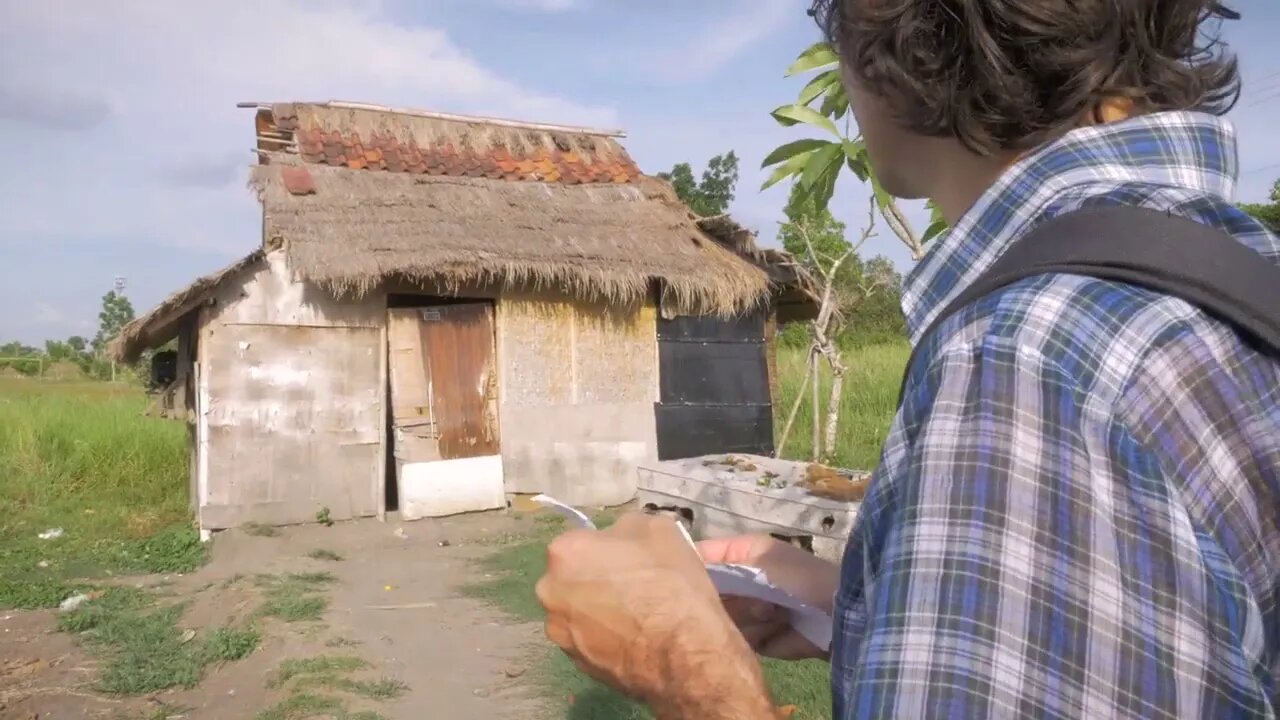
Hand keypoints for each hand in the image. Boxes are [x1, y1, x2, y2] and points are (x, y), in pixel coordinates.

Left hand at [535, 512, 764, 707]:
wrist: (682, 651)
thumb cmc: (668, 582)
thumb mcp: (658, 528)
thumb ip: (628, 526)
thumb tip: (620, 537)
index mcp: (564, 551)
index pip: (583, 541)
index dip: (609, 549)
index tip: (632, 559)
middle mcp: (549, 591)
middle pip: (574, 576)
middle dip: (597, 578)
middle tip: (633, 586)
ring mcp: (559, 631)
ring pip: (579, 610)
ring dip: (599, 609)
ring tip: (635, 617)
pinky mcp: (575, 663)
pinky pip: (588, 640)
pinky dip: (605, 638)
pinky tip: (633, 639)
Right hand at [696, 535, 840, 660]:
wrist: (838, 617)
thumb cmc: (800, 578)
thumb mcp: (760, 561)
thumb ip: (721, 565)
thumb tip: (686, 566)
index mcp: (740, 554)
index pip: (700, 557)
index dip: (687, 567)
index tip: (681, 579)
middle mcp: (739, 582)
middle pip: (706, 595)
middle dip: (731, 599)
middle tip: (756, 598)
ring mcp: (747, 612)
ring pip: (721, 620)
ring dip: (750, 618)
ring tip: (775, 614)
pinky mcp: (756, 638)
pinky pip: (740, 640)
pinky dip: (760, 635)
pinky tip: (780, 629)